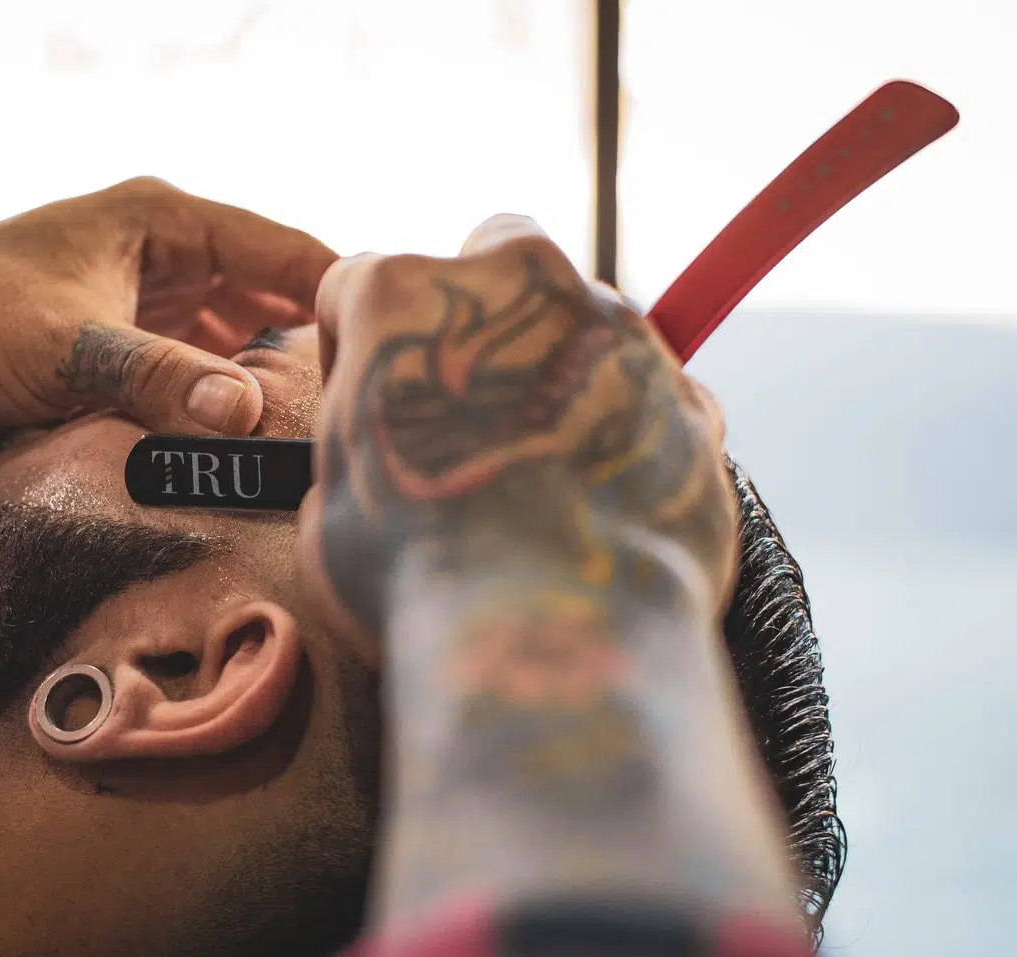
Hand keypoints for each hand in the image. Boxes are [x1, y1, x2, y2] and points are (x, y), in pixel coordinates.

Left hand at [0, 178, 336, 450]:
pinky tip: (239, 445)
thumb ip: (163, 379)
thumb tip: (251, 415)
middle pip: (266, 298)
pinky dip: (213, 401)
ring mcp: (136, 299)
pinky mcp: (110, 345)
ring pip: (229, 340)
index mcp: (161, 218)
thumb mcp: (71, 348)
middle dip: (307, 350)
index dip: (339, 295)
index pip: (282, 249)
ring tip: (310, 439)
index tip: (388, 352)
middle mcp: (159, 250)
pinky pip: (187, 371)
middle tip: (355, 415)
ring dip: (259, 382)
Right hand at [298, 215, 736, 653]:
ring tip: (537, 471)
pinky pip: (646, 396)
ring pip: (581, 321)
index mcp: (402, 296)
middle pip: (493, 257)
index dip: (350, 346)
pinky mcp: (688, 396)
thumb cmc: (418, 576)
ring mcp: (617, 330)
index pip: (357, 284)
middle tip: (463, 413)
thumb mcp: (331, 511)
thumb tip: (380, 470)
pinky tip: (597, 504)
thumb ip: (360, 455)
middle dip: (480, 318)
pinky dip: (623, 432)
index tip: (364, 404)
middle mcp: (519, 281)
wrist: (555, 635)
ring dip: (558, 372)